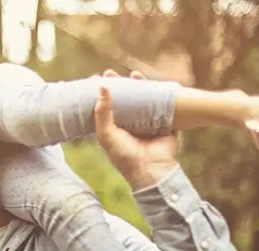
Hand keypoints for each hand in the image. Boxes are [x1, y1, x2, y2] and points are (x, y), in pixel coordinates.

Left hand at [93, 69, 179, 189]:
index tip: (94, 80)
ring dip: (138, 86)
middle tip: (109, 73)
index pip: (105, 107)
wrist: (151, 169)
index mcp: (114, 128)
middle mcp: (130, 124)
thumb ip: (103, 113)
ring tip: (131, 74)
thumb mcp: (107, 135)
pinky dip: (159, 93)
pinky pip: (162, 104)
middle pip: (124, 100)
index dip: (101, 94)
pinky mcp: (164, 122)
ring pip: (143, 100)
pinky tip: (154, 82)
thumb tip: (102, 87)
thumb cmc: (124, 156)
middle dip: (118, 87)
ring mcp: (147, 122)